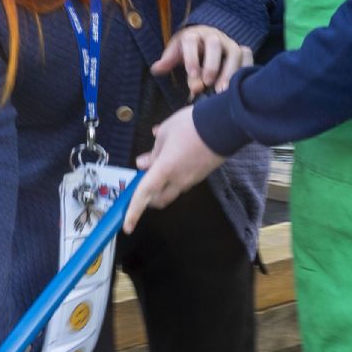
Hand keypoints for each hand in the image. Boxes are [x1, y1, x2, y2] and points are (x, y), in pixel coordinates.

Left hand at [126, 105, 224, 231]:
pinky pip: (183, 181)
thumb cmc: (190, 126)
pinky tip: (176, 155)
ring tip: (162, 160)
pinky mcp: (202, 176)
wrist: (224, 124)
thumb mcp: (164, 133)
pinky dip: (175, 175)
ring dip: (162, 184)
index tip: (127, 227)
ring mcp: (192, 180)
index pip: (144, 195)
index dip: (133, 212)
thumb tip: (143, 163)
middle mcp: (178, 180)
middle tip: (144, 182)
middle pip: (159, 200)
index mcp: (164, 170)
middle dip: (148, 197)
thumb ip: (152, 152)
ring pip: (172, 191)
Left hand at [151, 23, 252, 95]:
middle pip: (214, 44)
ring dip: (229, 71)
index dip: (191, 57)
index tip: (192, 75)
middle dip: (211, 64)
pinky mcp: (240, 50)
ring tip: (222, 91)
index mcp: (193, 34)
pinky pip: (247, 56)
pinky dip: (245, 69)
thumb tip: (157, 68)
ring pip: (234, 52)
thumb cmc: (187, 50)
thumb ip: (168, 61)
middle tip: (207, 83)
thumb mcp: (175, 53)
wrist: (204, 40)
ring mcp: (228, 42)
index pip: (190, 41)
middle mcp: (212, 36)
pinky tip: (238, 86)